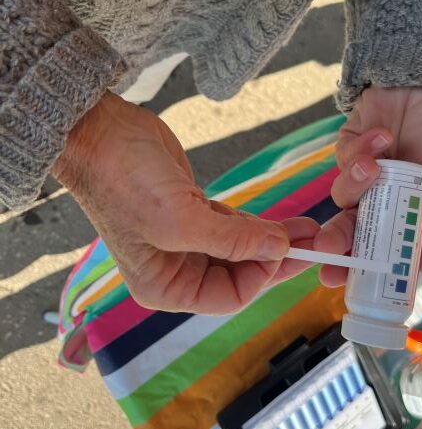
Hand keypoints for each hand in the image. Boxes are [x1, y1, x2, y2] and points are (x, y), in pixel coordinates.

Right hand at [53, 92, 319, 313]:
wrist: (101, 133)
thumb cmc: (125, 181)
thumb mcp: (181, 219)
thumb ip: (233, 240)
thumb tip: (279, 249)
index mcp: (164, 286)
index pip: (229, 296)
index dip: (262, 276)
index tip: (284, 251)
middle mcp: (175, 269)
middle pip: (239, 274)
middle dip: (275, 259)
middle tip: (312, 245)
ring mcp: (186, 239)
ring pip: (241, 249)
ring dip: (272, 240)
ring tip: (308, 229)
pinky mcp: (194, 211)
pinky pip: (235, 227)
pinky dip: (258, 224)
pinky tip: (283, 221)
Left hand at [315, 86, 421, 285]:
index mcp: (402, 209)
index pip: (375, 244)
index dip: (356, 262)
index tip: (338, 281)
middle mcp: (378, 195)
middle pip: (347, 227)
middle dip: (335, 239)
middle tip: (326, 248)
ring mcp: (361, 171)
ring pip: (341, 194)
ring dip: (355, 182)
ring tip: (376, 164)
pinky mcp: (348, 145)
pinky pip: (343, 158)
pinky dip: (360, 148)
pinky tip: (383, 133)